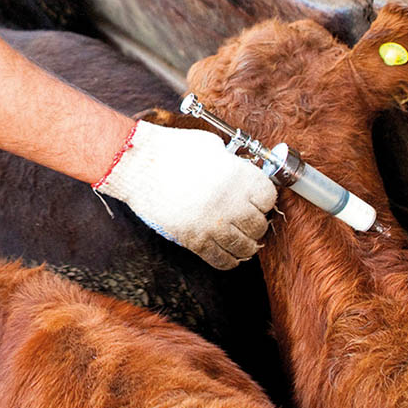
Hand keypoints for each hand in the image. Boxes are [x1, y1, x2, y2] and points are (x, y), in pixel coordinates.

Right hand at [94, 120, 277, 268]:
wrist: (138, 165)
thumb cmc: (173, 150)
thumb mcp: (213, 147)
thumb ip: (234, 164)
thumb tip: (245, 176)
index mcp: (240, 177)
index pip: (269, 198)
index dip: (263, 199)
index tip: (257, 200)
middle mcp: (231, 203)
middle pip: (259, 225)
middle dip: (255, 223)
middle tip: (247, 220)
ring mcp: (213, 224)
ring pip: (245, 247)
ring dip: (245, 244)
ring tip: (238, 237)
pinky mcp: (194, 240)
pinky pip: (222, 260)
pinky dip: (229, 259)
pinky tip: (227, 251)